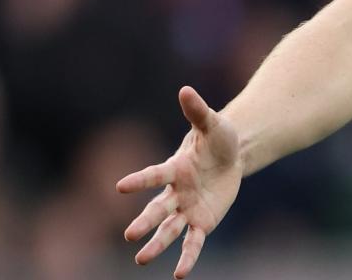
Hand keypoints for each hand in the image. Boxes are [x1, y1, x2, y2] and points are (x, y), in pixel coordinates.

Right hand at [117, 87, 241, 277]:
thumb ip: (198, 111)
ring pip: (169, 229)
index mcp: (174, 168)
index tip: (120, 187)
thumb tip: (185, 90)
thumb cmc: (217, 138)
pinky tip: (179, 274)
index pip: (154, 175)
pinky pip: (193, 242)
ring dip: (157, 244)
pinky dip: (187, 257)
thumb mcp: (212, 124)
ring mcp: (187, 209)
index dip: (139, 181)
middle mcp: (175, 192)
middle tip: (129, 235)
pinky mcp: (202, 222)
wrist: (231, 156)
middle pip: (157, 209)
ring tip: (140, 259)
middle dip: (144, 222)